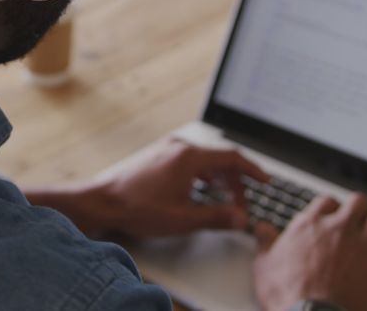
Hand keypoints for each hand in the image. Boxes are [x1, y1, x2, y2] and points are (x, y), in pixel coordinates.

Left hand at [25, 138, 268, 238]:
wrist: (102, 201)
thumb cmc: (137, 208)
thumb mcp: (183, 218)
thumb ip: (217, 217)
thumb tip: (241, 218)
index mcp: (189, 156)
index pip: (232, 157)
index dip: (253, 171)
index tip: (265, 182)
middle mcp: (178, 147)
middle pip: (219, 159)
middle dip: (235, 182)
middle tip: (240, 204)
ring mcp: (165, 150)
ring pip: (203, 161)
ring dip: (218, 179)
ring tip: (223, 200)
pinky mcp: (156, 156)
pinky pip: (188, 161)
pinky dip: (201, 175)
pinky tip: (199, 192)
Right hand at [251, 194, 366, 310]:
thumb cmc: (288, 294)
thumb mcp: (265, 266)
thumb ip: (265, 243)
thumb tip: (261, 229)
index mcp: (312, 225)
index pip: (326, 202)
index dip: (329, 208)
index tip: (329, 218)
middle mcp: (340, 229)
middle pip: (359, 202)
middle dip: (360, 209)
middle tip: (357, 220)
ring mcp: (364, 247)